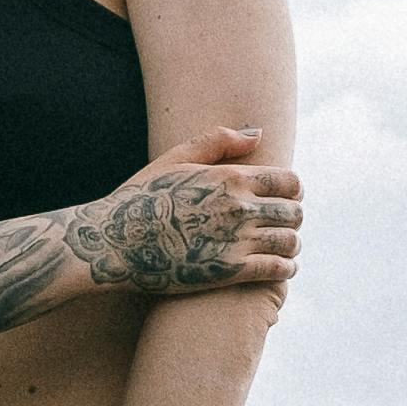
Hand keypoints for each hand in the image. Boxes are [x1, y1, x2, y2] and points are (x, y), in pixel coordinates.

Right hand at [81, 128, 304, 297]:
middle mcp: (239, 207)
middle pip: (295, 212)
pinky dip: (286, 268)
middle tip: (283, 226)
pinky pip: (278, 269)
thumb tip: (258, 133)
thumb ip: (218, 141)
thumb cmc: (139, 199)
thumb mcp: (174, 160)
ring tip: (284, 249)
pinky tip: (280, 268)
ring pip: (290, 242)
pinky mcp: (229, 272)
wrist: (111, 243)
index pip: (290, 182)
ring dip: (292, 245)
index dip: (293, 191)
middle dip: (292, 218)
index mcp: (230, 178)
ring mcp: (236, 240)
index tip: (285, 199)